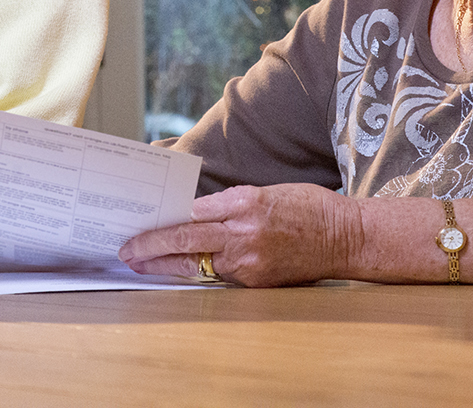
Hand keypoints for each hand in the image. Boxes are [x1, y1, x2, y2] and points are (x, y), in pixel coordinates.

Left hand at [118, 183, 363, 287]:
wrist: (346, 238)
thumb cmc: (309, 207)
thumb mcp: (266, 191)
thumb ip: (229, 203)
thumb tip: (195, 212)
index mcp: (245, 204)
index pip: (191, 215)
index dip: (161, 226)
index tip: (139, 231)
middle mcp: (244, 234)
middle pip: (186, 242)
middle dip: (151, 250)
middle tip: (126, 253)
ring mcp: (250, 262)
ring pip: (199, 264)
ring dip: (169, 265)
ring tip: (144, 263)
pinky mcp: (257, 282)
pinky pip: (221, 275)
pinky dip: (200, 271)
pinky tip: (182, 269)